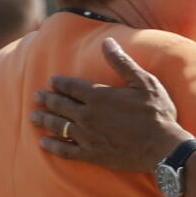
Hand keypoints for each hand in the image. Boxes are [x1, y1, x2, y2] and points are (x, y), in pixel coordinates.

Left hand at [29, 38, 191, 172]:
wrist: (162, 147)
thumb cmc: (156, 113)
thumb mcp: (144, 82)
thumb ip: (122, 62)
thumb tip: (107, 42)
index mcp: (99, 96)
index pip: (71, 86)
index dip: (59, 83)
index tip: (51, 80)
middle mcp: (87, 115)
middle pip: (60, 105)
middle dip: (47, 99)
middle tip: (37, 96)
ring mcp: (87, 136)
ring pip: (58, 126)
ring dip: (44, 119)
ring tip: (33, 116)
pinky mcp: (91, 154)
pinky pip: (65, 150)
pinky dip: (52, 146)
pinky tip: (43, 142)